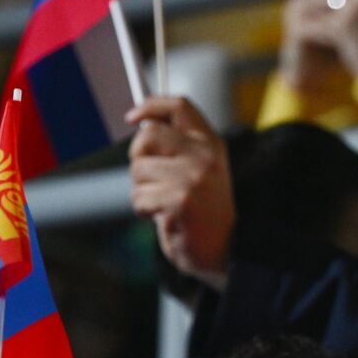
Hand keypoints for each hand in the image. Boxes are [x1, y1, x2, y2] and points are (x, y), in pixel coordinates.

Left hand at [127, 96, 234, 291]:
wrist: (224, 251)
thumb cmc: (204, 213)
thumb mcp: (199, 171)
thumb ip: (177, 146)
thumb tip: (141, 124)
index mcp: (211, 144)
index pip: (179, 106)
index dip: (150, 106)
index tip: (133, 118)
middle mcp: (205, 156)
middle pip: (148, 135)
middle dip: (138, 158)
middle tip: (151, 178)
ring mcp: (194, 177)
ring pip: (139, 169)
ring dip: (142, 190)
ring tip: (165, 203)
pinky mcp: (180, 200)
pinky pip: (139, 197)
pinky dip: (145, 210)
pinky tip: (165, 217)